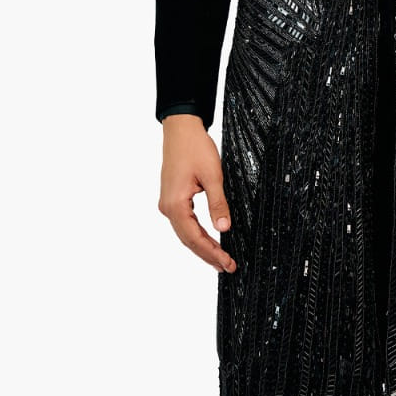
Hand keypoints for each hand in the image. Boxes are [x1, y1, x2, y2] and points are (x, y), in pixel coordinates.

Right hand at [158, 114, 236, 272]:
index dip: (212, 252)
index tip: (228, 263)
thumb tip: (224, 228)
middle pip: (188, 239)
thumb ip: (218, 203)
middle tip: (227, 266)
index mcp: (176, 204)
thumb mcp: (213, 175)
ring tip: (220, 259)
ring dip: (202, 246)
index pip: (195, 237)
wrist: (181, 128)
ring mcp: (168, 203)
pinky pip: (184, 223)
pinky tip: (208, 240)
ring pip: (185, 233)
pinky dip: (196, 234)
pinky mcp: (172, 198)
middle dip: (208, 254)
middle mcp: (168, 207)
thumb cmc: (195, 147)